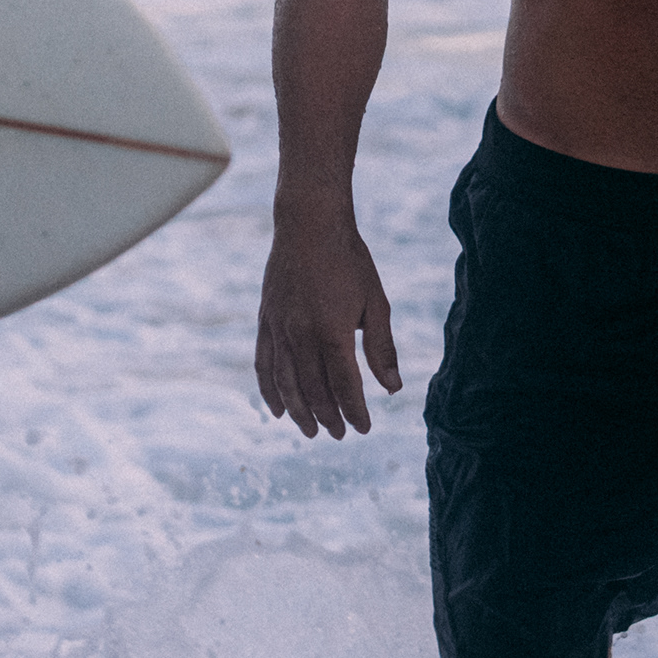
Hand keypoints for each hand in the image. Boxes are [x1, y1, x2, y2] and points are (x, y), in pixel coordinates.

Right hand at [256, 214, 399, 438]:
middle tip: (340, 434)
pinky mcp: (265, 321)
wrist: (309, 223)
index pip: (344, 386)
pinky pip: (264, 364)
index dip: (355, 411)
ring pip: (286, 383)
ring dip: (299, 412)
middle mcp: (300, 335)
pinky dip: (270, 390)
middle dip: (329, 417)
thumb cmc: (349, 261)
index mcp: (332, 331)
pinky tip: (278, 409)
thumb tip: (393, 389)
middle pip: (313, 390)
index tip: (364, 428)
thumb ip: (381, 348)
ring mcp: (279, 329)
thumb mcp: (375, 302)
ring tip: (311, 431)